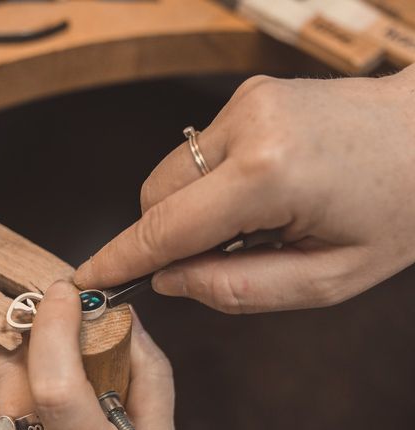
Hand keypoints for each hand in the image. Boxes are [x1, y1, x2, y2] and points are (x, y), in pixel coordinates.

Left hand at [0, 281, 218, 429]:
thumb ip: (147, 380)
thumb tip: (127, 323)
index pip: (54, 383)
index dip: (53, 325)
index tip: (66, 289)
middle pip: (7, 377)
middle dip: (32, 332)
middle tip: (69, 314)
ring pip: (4, 394)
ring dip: (32, 358)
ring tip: (76, 351)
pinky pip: (13, 418)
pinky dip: (35, 388)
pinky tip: (71, 392)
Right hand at [74, 66, 414, 312]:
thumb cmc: (397, 210)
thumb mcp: (326, 279)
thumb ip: (237, 288)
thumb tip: (170, 279)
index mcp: (269, 175)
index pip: (166, 227)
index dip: (120, 258)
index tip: (87, 279)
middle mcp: (247, 126)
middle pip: (156, 198)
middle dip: (167, 240)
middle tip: (217, 260)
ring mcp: (244, 104)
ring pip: (170, 176)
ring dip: (189, 214)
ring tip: (250, 226)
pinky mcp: (246, 99)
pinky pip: (195, 157)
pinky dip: (206, 189)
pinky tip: (253, 197)